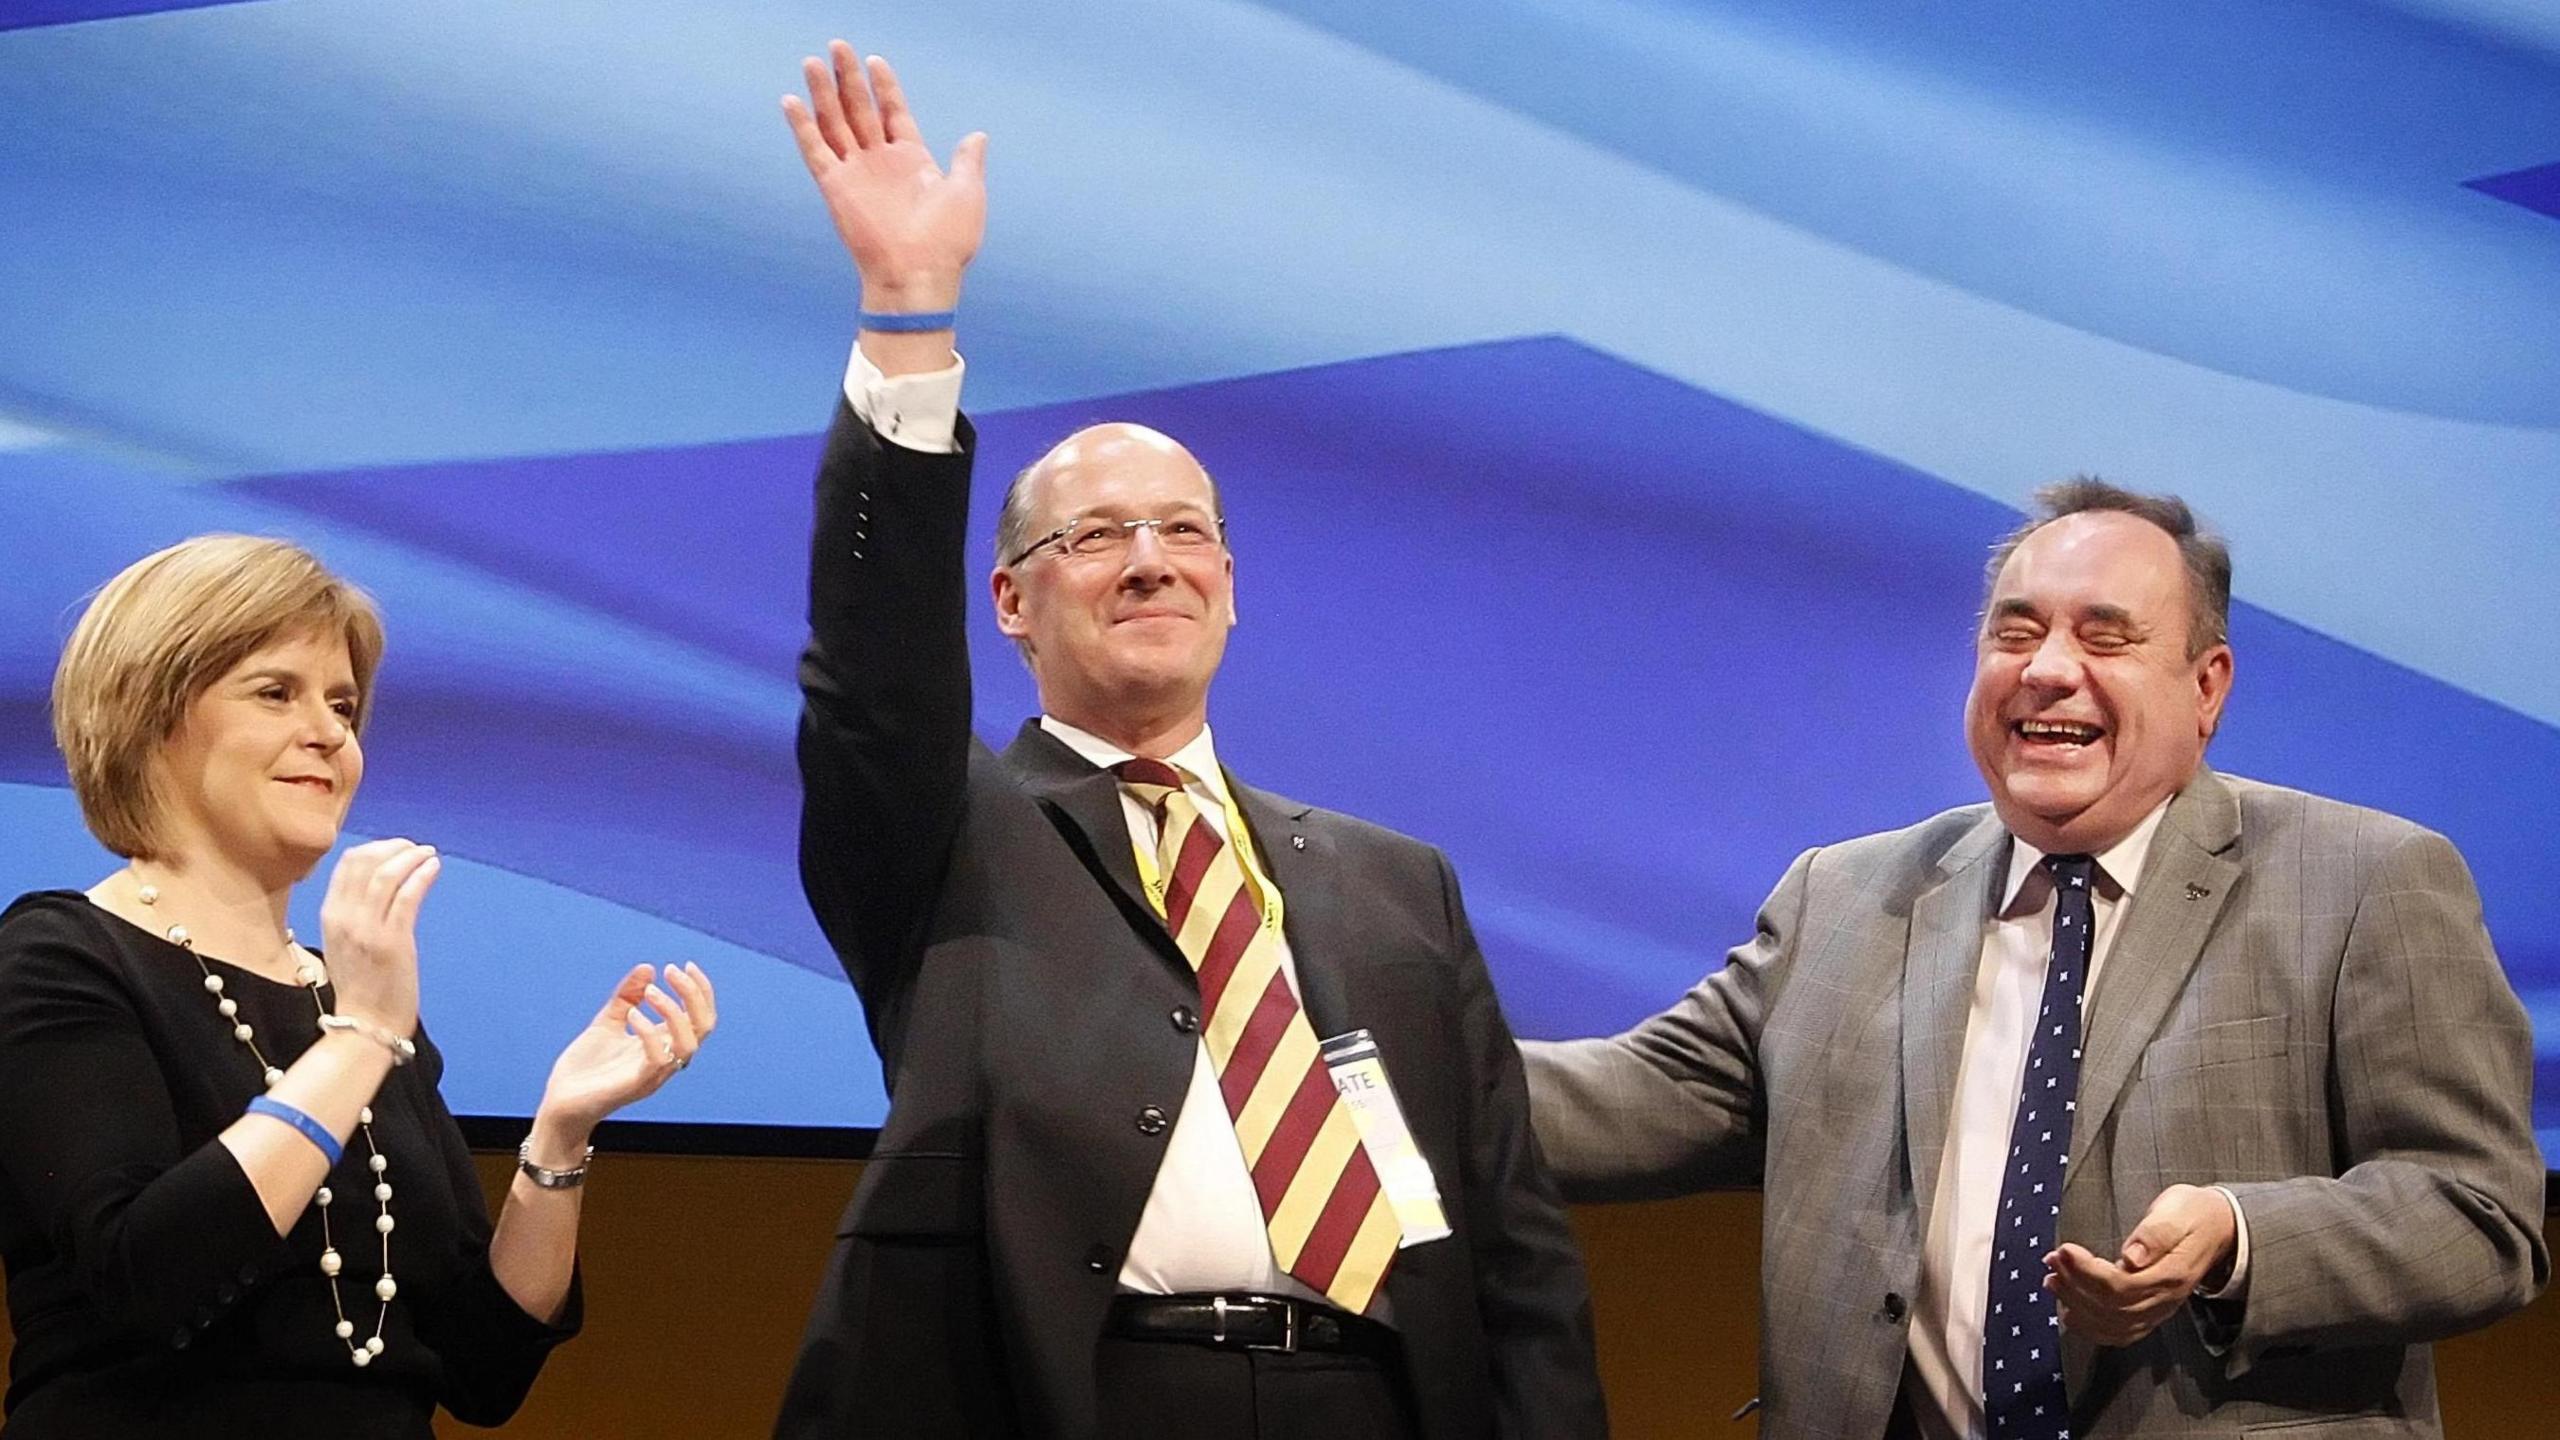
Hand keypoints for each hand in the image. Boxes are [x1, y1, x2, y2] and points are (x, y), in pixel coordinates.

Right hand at [317, 838, 437, 1037]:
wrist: (365, 1024)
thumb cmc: (361, 985)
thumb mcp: (345, 942)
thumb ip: (354, 913)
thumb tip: (378, 884)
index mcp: (330, 915)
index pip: (347, 864)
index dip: (375, 848)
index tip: (397, 848)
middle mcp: (344, 917)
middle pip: (365, 862)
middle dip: (394, 847)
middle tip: (416, 848)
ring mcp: (367, 929)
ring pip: (387, 874)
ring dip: (411, 857)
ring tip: (429, 854)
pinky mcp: (393, 942)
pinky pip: (407, 896)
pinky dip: (422, 876)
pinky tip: (434, 868)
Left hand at [533, 962, 717, 1134]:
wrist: (560, 1103)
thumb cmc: (585, 1068)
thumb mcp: (607, 1023)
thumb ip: (627, 997)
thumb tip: (648, 968)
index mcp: (664, 1045)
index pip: (701, 1017)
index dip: (700, 990)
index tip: (683, 965)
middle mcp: (667, 1060)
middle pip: (704, 1027)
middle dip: (693, 994)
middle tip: (672, 970)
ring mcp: (654, 1075)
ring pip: (689, 1044)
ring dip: (674, 1011)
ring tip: (650, 992)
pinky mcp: (637, 1085)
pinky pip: (658, 1058)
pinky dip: (649, 1031)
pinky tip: (631, 1015)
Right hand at [782, 41, 986, 309]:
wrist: (919, 274)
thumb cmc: (948, 241)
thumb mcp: (967, 193)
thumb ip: (968, 162)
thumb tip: (978, 137)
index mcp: (912, 160)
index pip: (894, 113)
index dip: (885, 88)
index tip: (876, 62)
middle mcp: (880, 162)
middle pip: (859, 109)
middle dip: (848, 78)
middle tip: (838, 46)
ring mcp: (856, 173)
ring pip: (835, 122)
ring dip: (823, 93)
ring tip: (813, 62)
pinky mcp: (836, 187)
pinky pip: (815, 150)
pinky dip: (803, 126)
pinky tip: (792, 100)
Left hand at [2043, 1183, 2236, 1345]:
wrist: (2219, 1229)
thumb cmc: (2193, 1214)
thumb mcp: (2177, 1211)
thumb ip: (2154, 1235)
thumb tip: (2131, 1257)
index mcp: (2170, 1274)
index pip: (2120, 1286)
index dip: (2086, 1272)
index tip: (2064, 1250)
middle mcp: (2165, 1299)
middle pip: (2110, 1307)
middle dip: (2074, 1285)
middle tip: (2052, 1261)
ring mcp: (2159, 1310)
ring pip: (2112, 1323)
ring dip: (2077, 1305)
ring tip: (2052, 1281)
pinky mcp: (2151, 1312)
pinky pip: (2120, 1333)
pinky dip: (2092, 1328)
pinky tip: (2072, 1314)